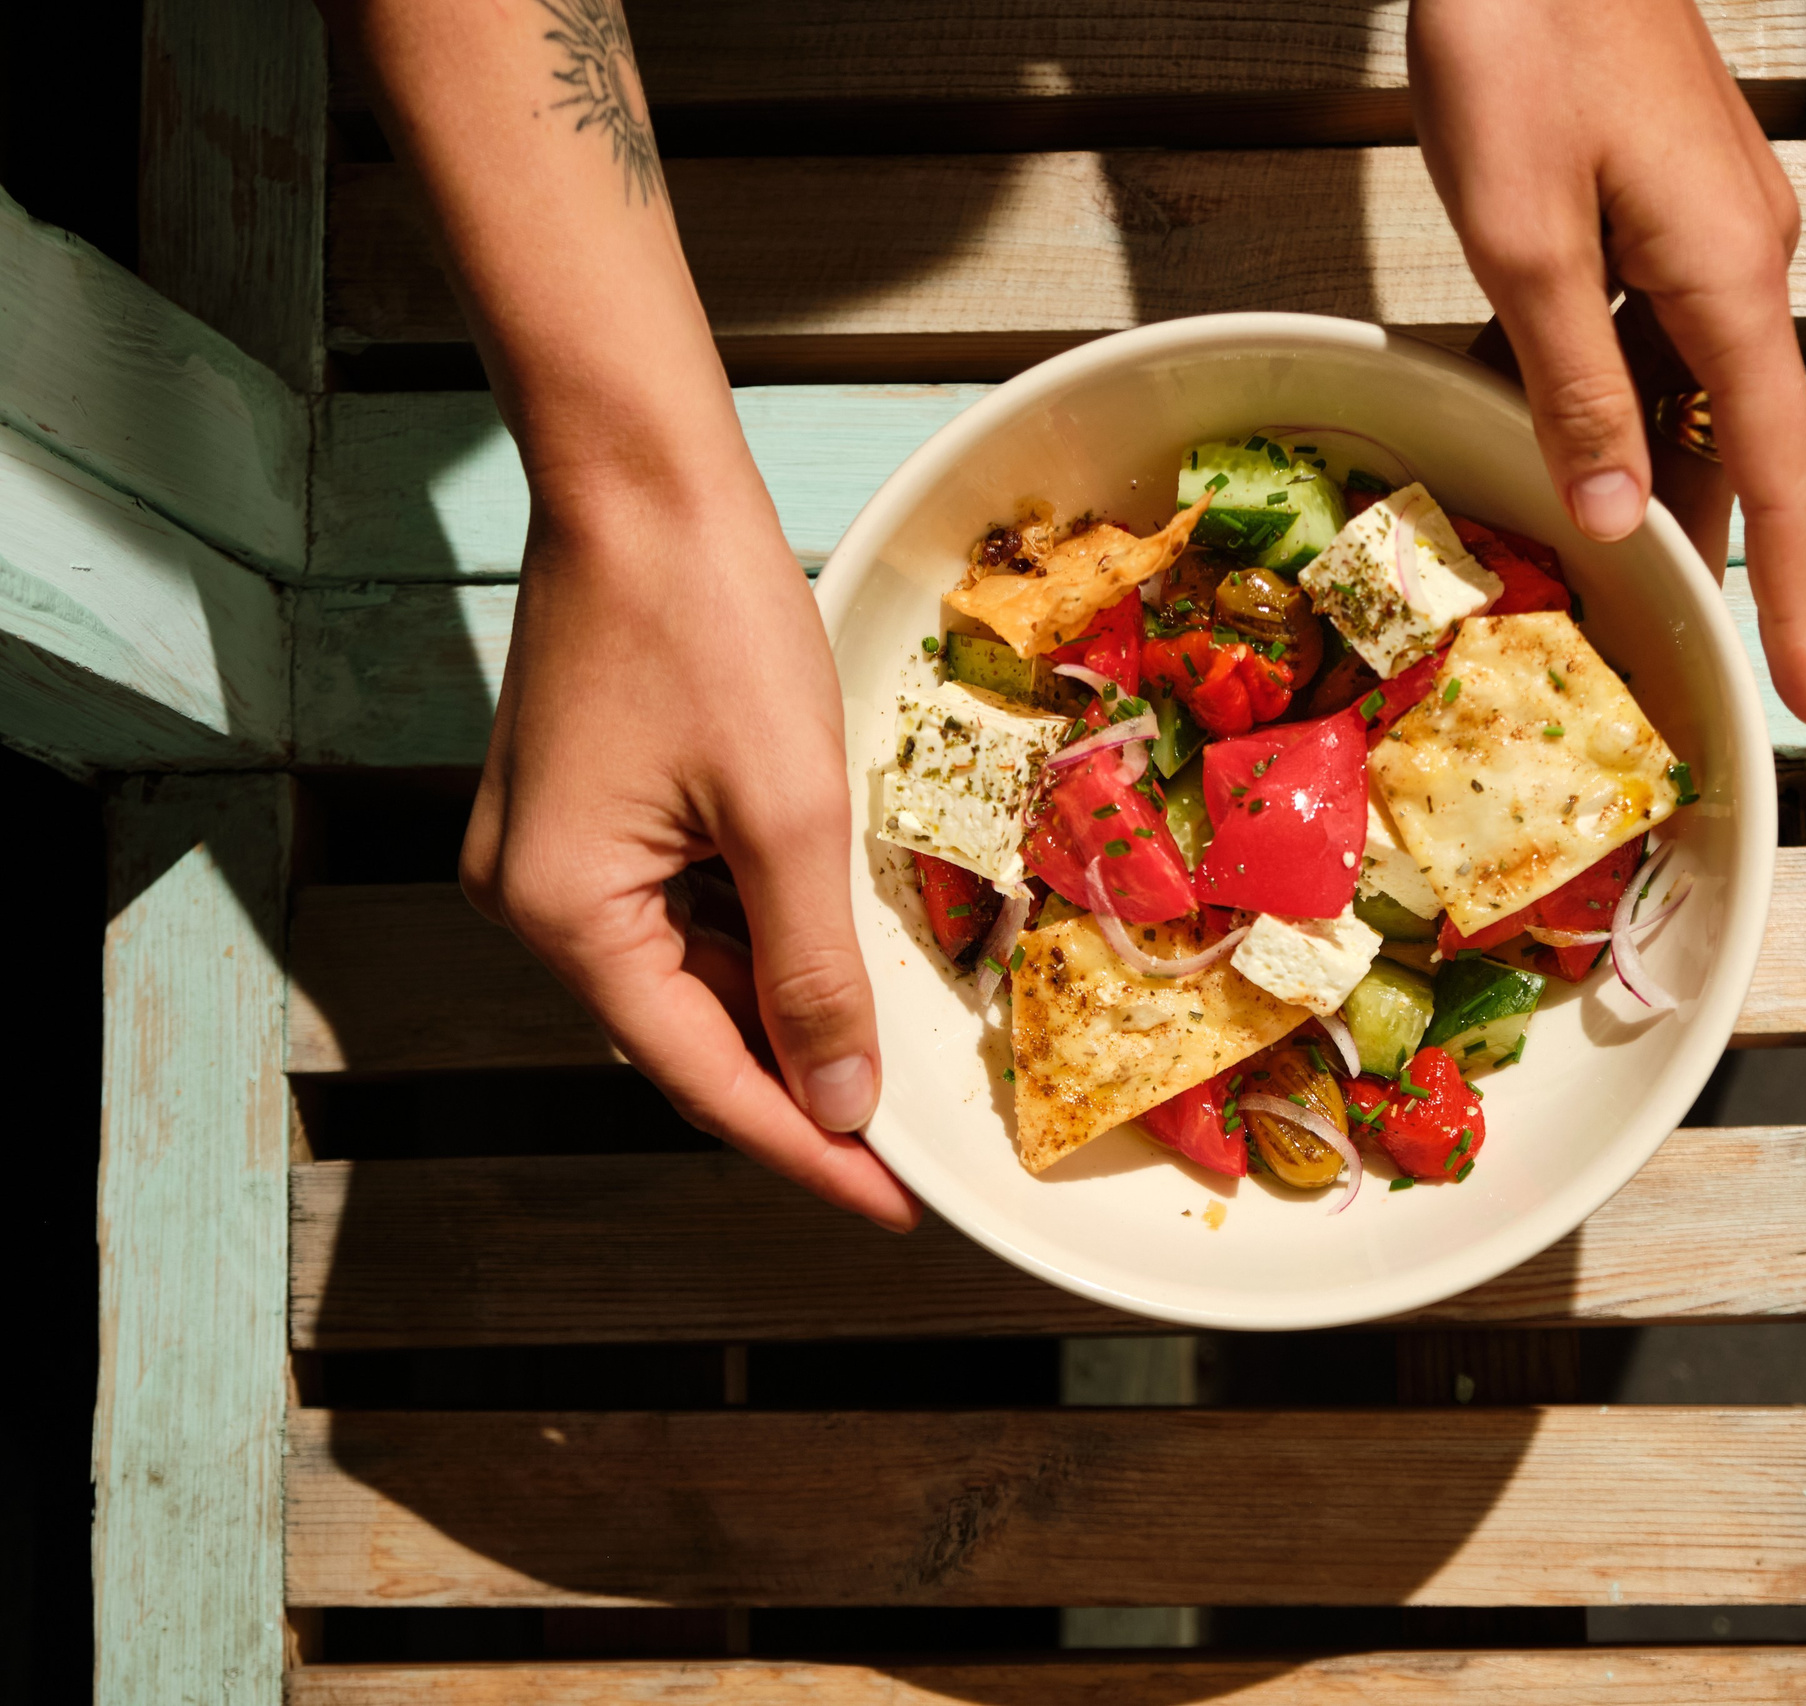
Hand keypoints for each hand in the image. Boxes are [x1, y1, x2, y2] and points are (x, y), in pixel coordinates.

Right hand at [461, 464, 919, 1231]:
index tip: (890, 1204)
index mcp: (566, 916)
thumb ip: (811, 972)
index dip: (806, 1149)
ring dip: (780, 1008)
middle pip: (687, 1035)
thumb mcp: (788, 813)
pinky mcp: (580, 813)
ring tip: (881, 1050)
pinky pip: (676, 913)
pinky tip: (822, 946)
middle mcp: (534, 902)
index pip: (703, 1078)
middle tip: (903, 1144)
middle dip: (798, 1083)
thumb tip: (838, 1101)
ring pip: (687, 976)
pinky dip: (753, 937)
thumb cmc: (710, 624)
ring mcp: (549, 856)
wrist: (639, 479)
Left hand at [1409, 0, 1805, 724]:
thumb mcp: (1523, 236)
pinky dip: (1596, 390)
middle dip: (1711, 552)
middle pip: (1740, 444)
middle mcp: (1739, 262)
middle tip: (1675, 658)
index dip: (1793, 596)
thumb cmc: (1521, 38)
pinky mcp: (1658, 200)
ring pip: (1682, 390)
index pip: (1783, 476)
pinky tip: (1530, 427)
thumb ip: (1573, 387)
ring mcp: (1701, 227)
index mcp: (1728, 279)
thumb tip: (1623, 519)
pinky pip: (1640, 327)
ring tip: (1592, 567)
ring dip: (1640, 471)